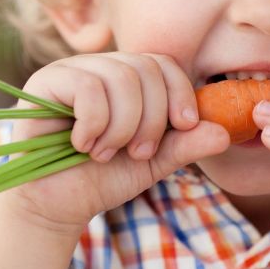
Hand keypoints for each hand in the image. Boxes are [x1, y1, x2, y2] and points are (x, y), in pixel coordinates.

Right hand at [3, 52, 229, 234]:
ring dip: (123, 126)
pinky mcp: (45, 81)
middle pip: (146, 69)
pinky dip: (94, 123)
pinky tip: (82, 144)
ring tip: (107, 153)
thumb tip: (224, 132)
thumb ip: (187, 144)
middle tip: (138, 152)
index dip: (180, 92)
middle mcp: (102, 65)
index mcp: (128, 77)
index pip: (164, 63)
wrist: (57, 205)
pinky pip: (88, 86)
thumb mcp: (155, 161)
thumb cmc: (104, 178)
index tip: (185, 125)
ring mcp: (72, 69)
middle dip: (152, 119)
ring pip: (121, 77)